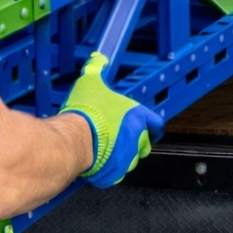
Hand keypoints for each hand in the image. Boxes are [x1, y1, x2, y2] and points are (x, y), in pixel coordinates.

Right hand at [60, 52, 164, 187]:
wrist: (76, 139)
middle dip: (135, 144)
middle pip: (144, 145)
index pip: (156, 124)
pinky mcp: (115, 174)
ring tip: (105, 150)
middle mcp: (137, 139)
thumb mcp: (90, 82)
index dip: (153, 127)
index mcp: (137, 117)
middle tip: (119, 139)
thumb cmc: (88, 112)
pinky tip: (97, 164)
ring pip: (129, 161)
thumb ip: (96, 68)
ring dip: (121, 157)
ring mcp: (127, 158)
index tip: (150, 129)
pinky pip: (115, 174)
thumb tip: (97, 58)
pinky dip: (108, 171)